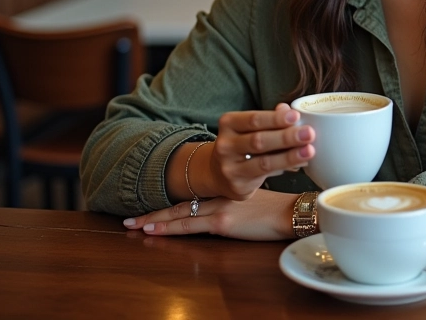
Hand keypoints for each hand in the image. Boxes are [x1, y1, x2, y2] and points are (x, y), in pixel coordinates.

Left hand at [124, 189, 296, 239]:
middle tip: (130, 218)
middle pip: (181, 205)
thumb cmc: (282, 208)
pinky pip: (190, 227)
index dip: (171, 202)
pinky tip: (153, 232)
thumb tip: (237, 206)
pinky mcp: (224, 222)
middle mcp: (220, 197)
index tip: (151, 208)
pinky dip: (169, 229)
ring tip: (133, 225)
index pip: (193, 198)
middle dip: (154, 212)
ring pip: (180, 214)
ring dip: (155, 221)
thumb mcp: (260, 202)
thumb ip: (243, 203)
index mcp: (227, 192)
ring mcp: (220, 208)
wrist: (295, 212)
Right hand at [160, 103, 315, 204]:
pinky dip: (286, 168)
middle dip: (286, 137)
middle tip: (309, 133)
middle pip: (258, 140)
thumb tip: (287, 109)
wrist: (217, 172)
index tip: (296, 116)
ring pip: (263, 162)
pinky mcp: (238, 186)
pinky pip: (266, 177)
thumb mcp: (249, 127)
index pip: (253, 119)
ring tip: (309, 151)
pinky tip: (301, 163)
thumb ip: (269, 119)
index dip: (275, 119)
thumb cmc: (241, 143)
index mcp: (228, 123)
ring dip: (289, 156)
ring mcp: (230, 168)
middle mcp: (225, 145)